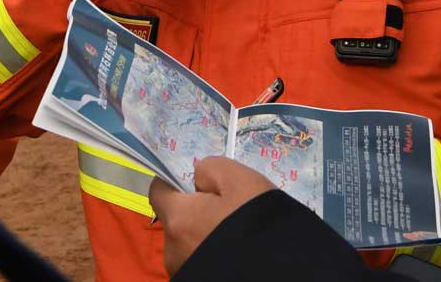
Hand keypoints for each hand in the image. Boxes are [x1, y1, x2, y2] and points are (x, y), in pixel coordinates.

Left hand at [149, 157, 276, 275]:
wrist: (281, 269)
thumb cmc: (257, 220)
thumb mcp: (239, 179)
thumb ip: (209, 169)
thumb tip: (198, 178)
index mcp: (178, 220)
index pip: (158, 191)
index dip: (175, 181)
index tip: (198, 183)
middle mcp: (173, 251)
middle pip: (176, 220)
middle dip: (195, 212)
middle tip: (228, 210)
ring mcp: (185, 271)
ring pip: (188, 243)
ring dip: (204, 235)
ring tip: (235, 233)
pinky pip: (200, 260)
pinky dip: (212, 253)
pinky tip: (236, 252)